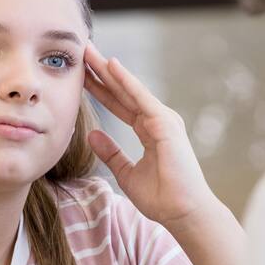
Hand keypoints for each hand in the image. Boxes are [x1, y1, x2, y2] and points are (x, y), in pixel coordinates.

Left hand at [83, 43, 217, 229]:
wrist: (183, 212)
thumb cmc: (162, 198)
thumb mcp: (126, 173)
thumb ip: (111, 153)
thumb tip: (92, 135)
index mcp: (149, 132)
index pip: (120, 105)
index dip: (101, 90)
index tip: (81, 76)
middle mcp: (157, 121)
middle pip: (123, 92)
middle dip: (102, 73)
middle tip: (82, 52)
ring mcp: (163, 120)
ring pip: (130, 90)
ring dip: (109, 71)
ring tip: (90, 52)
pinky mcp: (166, 124)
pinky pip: (141, 98)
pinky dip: (126, 81)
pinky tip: (111, 66)